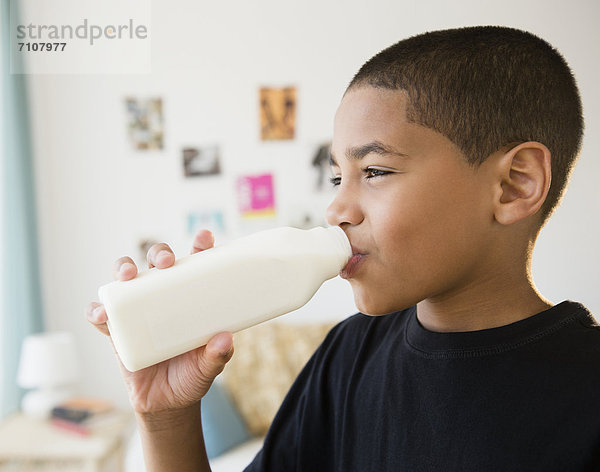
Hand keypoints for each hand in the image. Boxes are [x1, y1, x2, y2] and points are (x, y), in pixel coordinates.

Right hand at [85, 230, 233, 415]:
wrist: (167, 404)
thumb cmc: (191, 376)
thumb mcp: (209, 367)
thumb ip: (218, 356)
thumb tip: (225, 338)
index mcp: (189, 299)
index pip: (194, 265)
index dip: (199, 246)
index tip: (204, 237)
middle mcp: (162, 298)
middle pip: (156, 263)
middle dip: (159, 253)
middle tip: (165, 262)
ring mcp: (137, 312)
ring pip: (125, 279)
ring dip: (122, 269)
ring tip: (127, 275)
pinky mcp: (117, 331)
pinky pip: (102, 315)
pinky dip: (97, 310)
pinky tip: (101, 313)